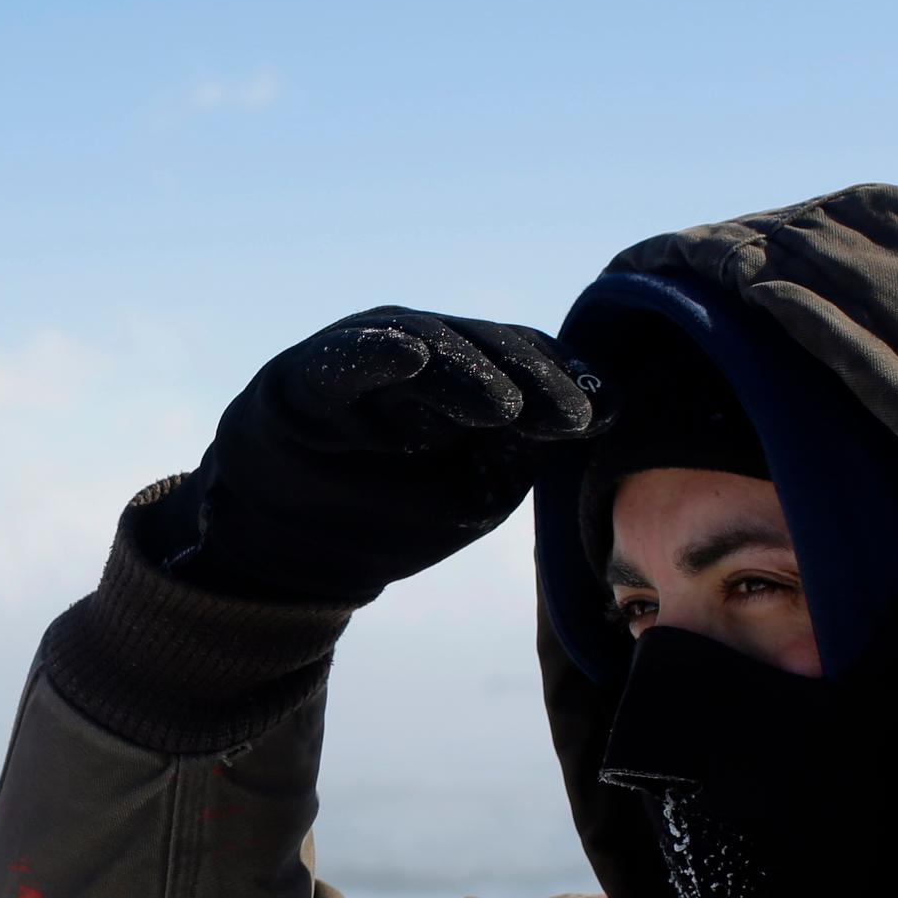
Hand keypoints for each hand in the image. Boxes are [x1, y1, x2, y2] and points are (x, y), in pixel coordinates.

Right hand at [160, 309, 595, 604]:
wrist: (290, 550)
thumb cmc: (389, 511)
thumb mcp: (477, 484)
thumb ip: (531, 445)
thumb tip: (607, 407)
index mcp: (461, 373)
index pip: (520, 359)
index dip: (562, 379)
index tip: (605, 416)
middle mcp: (415, 353)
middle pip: (481, 347)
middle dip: (531, 379)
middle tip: (572, 418)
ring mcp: (360, 358)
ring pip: (423, 346)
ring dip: (468, 372)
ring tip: (504, 406)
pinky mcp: (304, 379)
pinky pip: (343, 360)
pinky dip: (375, 354)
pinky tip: (409, 355)